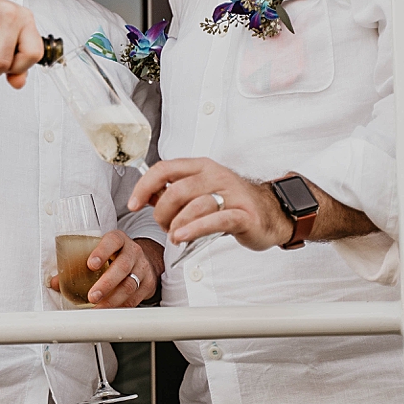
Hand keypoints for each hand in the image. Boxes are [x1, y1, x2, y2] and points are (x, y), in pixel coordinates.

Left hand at [48, 231, 161, 306]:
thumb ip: (77, 265)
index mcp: (118, 240)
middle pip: (122, 266)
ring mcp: (142, 267)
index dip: (101, 251)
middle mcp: (132, 251)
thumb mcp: (99, 253)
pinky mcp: (147, 284)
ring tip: (98, 308)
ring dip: (112, 299)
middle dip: (106, 283)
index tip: (90, 264)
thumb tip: (54, 282)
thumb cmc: (114, 256)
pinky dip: (121, 306)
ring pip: (130, 284)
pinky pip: (135, 297)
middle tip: (91, 296)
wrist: (141, 261)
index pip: (112, 241)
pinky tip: (110, 311)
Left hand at [127, 157, 295, 250]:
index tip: (133, 203)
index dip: (144, 186)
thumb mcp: (200, 192)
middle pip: (176, 190)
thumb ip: (173, 192)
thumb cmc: (231, 203)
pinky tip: (182, 236)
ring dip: (177, 224)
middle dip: (162, 213)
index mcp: (201, 167)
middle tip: (164, 226)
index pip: (164, 168)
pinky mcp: (243, 214)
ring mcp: (231, 193)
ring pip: (194, 205)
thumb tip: (145, 196)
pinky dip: (194, 229)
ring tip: (175, 236)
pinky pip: (215, 220)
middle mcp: (215, 175)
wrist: (271, 213)